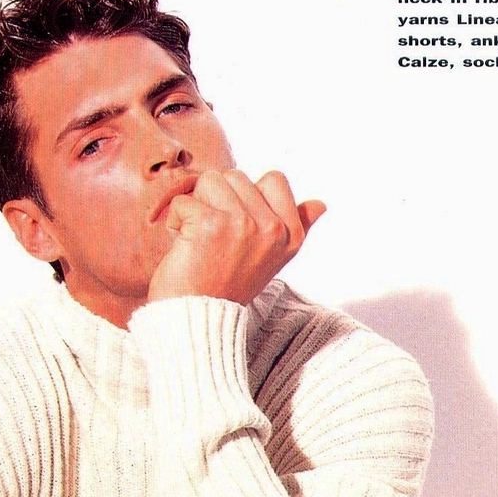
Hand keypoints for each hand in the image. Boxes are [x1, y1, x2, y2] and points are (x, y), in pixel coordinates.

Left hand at [147, 169, 325, 307]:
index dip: (247, 196)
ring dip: (195, 207)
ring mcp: (243, 225)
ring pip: (210, 181)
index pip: (274, 179)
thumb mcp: (272, 258)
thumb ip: (297, 226)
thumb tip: (321, 205)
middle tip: (215, 239)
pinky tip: (184, 245)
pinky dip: (176, 220)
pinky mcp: (210, 224)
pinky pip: (184, 201)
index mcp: (291, 235)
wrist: (199, 319)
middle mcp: (272, 229)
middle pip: (236, 176)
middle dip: (217, 201)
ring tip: (199, 239)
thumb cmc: (228, 286)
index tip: (238, 228)